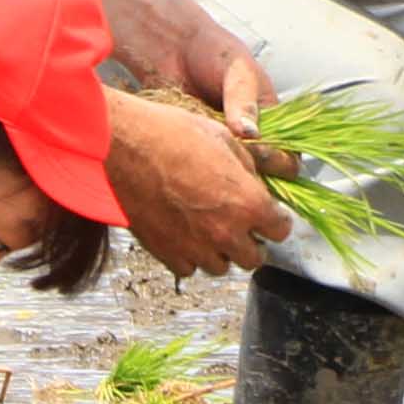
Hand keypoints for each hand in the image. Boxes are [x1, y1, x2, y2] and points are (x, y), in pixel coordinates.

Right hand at [103, 93, 290, 274]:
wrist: (122, 145)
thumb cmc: (171, 135)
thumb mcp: (224, 139)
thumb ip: (249, 170)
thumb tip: (257, 185)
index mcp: (248, 203)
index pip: (281, 231)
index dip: (275, 220)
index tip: (269, 214)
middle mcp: (225, 233)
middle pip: (254, 257)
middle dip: (252, 240)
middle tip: (241, 223)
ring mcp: (195, 247)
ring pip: (222, 266)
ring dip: (221, 251)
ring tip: (211, 228)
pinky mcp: (166, 253)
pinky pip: (188, 268)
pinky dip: (191, 257)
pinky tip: (186, 235)